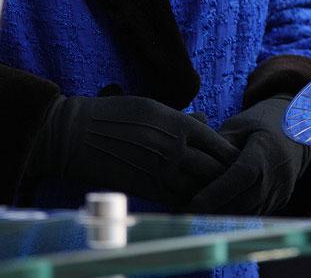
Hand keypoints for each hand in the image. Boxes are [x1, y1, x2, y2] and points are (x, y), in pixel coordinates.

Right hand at [28, 94, 239, 207]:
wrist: (77, 134)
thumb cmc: (115, 115)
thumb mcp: (152, 107)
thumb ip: (180, 118)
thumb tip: (204, 121)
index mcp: (179, 124)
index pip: (218, 143)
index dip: (229, 154)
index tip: (233, 159)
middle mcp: (174, 147)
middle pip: (214, 169)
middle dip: (225, 176)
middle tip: (230, 180)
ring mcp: (160, 169)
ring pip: (198, 188)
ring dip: (208, 192)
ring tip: (215, 193)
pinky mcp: (144, 187)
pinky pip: (176, 200)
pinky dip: (187, 202)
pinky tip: (191, 202)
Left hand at [188, 96, 310, 215]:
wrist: (295, 133)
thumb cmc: (259, 125)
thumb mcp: (238, 126)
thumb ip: (218, 145)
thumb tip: (192, 162)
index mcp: (266, 149)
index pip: (242, 175)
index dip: (218, 191)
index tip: (193, 202)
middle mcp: (277, 174)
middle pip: (244, 200)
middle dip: (213, 210)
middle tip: (185, 214)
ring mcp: (280, 191)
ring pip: (248, 213)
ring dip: (222, 216)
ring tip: (195, 216)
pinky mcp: (279, 202)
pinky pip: (254, 214)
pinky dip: (234, 215)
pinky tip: (215, 213)